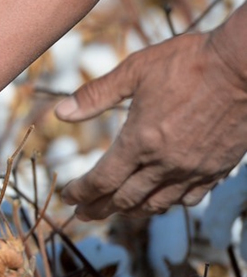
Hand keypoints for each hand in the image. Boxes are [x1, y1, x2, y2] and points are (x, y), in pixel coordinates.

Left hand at [56, 29, 246, 219]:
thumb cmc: (190, 62)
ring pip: (155, 205)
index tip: (68, 197)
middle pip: (123, 200)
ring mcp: (193, 170)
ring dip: (130, 211)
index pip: (101, 180)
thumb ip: (96, 95)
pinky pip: (188, 199)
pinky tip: (159, 201)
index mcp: (140, 142)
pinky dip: (168, 204)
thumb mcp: (136, 71)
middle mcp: (165, 163)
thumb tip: (60, 113)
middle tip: (83, 214)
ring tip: (115, 211)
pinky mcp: (216, 169)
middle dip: (98, 209)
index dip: (81, 192)